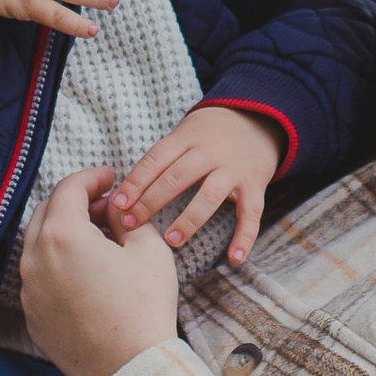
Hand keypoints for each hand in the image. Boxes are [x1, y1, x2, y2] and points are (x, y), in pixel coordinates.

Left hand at [19, 169, 179, 375]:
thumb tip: (114, 209)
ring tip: (97, 239)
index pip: (69, 188)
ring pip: (38, 245)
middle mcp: (34, 260)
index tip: (110, 177)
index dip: (92, 177)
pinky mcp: (33, 316)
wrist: (130, 369)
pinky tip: (85, 274)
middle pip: (47, 212)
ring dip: (63, 233)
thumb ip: (127, 218)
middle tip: (105, 206)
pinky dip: (57, 265)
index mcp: (61, 235)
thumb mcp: (148, 249)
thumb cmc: (144, 307)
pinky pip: (39, 278)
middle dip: (75, 202)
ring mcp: (30, 291)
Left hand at [102, 102, 283, 262]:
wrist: (257, 117)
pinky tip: (234, 258)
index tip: (117, 204)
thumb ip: (160, 159)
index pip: (156, 159)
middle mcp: (210, 152)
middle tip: (130, 226)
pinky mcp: (255, 184)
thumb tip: (123, 194)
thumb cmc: (208, 133)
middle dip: (151, 202)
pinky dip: (245, 237)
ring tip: (171, 241)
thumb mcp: (184, 134)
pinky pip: (251, 213)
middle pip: (177, 177)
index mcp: (186, 138)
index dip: (135, 182)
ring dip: (189, 220)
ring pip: (209, 196)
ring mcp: (233, 169)